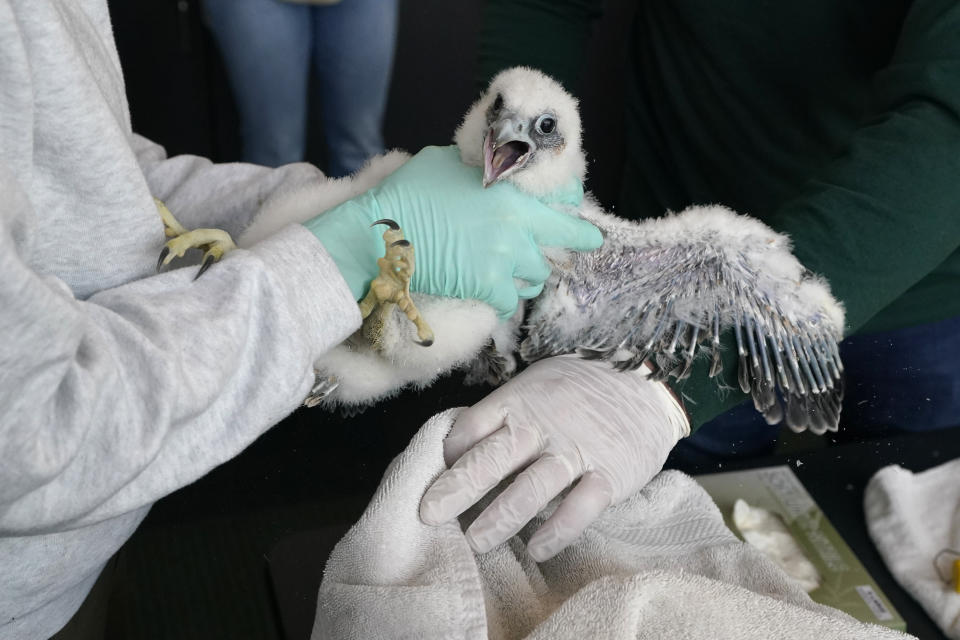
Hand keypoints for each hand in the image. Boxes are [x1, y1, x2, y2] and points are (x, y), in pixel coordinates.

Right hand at [302, 146, 601, 314]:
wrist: (379, 236)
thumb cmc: (405, 194)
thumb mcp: (445, 161)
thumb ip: (477, 165)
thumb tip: (486, 163)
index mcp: (510, 192)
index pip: (564, 199)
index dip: (572, 205)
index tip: (576, 211)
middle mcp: (516, 226)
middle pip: (564, 242)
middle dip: (572, 243)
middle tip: (584, 244)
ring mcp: (504, 259)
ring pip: (538, 275)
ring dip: (529, 274)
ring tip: (516, 272)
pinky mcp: (487, 287)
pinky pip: (512, 302)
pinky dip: (504, 300)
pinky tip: (494, 295)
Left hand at [419, 355, 688, 560]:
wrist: (647, 384)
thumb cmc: (578, 390)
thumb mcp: (535, 386)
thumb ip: (501, 416)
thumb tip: (457, 450)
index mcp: (519, 401)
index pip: (472, 427)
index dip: (448, 454)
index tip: (434, 477)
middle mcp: (543, 425)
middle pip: (492, 458)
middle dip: (457, 488)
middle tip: (428, 515)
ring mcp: (576, 450)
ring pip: (531, 487)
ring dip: (500, 517)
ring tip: (475, 541)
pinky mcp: (610, 474)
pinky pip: (580, 507)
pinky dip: (557, 530)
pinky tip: (537, 549)